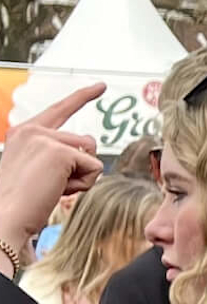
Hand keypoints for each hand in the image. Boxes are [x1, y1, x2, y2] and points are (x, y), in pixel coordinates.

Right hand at [0, 85, 104, 273]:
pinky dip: (84, 184)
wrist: (5, 218)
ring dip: (81, 177)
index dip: (82, 97)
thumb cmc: (20, 203)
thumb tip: (88, 143)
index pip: (60, 110)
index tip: (100, 85)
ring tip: (52, 188)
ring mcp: (46, 138)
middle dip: (79, 167)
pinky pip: (95, 168)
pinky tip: (58, 191)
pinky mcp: (61, 152)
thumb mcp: (36, 170)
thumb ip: (56, 153)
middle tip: (50, 186)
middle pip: (86, 142)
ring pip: (91, 155)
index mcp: (24, 133)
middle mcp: (33, 130)